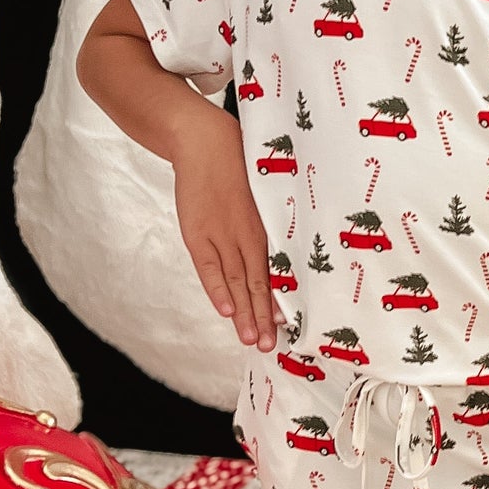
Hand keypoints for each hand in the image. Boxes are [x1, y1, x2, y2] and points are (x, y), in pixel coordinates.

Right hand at [172, 101, 276, 350]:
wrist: (204, 142)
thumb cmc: (238, 165)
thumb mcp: (263, 192)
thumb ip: (270, 219)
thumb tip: (285, 240)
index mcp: (266, 226)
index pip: (276, 272)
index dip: (281, 299)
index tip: (290, 324)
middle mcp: (247, 235)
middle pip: (259, 284)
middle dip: (266, 317)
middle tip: (273, 346)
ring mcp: (222, 236)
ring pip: (237, 283)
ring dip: (245, 314)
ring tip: (253, 341)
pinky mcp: (198, 233)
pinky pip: (210, 269)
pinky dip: (219, 291)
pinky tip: (228, 312)